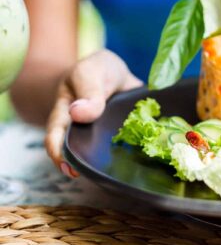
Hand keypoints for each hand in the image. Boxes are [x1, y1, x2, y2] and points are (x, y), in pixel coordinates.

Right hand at [45, 49, 142, 175]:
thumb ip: (88, 93)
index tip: (68, 167)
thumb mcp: (89, 74)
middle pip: (77, 150)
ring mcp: (101, 134)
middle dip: (82, 165)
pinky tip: (141, 155)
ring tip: (118, 169)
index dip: (58, 153)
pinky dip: (131, 150)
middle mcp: (81, 128)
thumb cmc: (94, 70)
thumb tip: (77, 114)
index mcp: (65, 113)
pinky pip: (124, 146)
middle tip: (92, 175)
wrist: (115, 69)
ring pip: (101, 152)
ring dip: (108, 160)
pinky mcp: (119, 135)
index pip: (55, 136)